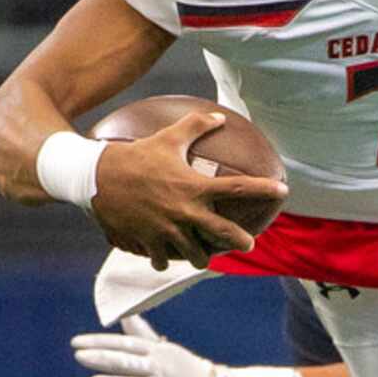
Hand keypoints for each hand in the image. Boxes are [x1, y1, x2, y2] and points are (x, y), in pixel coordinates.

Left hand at [72, 314, 220, 376]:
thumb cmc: (183, 371)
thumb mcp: (163, 350)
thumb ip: (141, 336)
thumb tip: (126, 316)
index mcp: (155, 352)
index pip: (124, 345)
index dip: (100, 343)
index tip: (76, 343)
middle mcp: (159, 369)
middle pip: (128, 362)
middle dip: (104, 359)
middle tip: (80, 356)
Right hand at [91, 109, 287, 270]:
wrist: (94, 178)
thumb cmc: (134, 155)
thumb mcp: (166, 137)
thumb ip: (195, 126)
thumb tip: (219, 116)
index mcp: (194, 188)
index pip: (237, 188)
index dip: (263, 189)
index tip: (283, 191)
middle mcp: (186, 214)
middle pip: (224, 235)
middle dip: (240, 242)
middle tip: (248, 243)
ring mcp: (168, 233)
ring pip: (195, 255)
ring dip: (201, 255)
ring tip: (204, 254)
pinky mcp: (149, 244)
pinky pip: (164, 259)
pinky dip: (166, 258)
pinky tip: (167, 256)